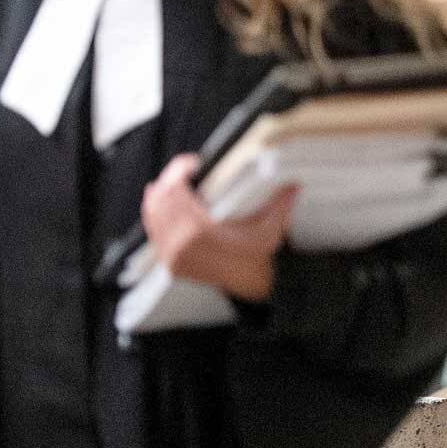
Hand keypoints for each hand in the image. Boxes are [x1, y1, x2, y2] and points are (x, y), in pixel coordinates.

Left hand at [142, 155, 298, 303]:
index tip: (193, 164)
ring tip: (172, 181)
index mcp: (201, 233)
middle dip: (171, 179)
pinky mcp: (169, 261)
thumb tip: (294, 186)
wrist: (248, 283)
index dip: (180, 171)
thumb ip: (280, 205)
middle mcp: (181, 245)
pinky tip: (161, 202)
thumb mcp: (270, 228)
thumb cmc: (256, 255)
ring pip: (152, 214)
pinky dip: (155, 214)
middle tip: (185, 170)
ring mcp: (172, 255)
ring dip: (159, 194)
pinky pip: (153, 232)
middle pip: (161, 199)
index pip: (176, 192)